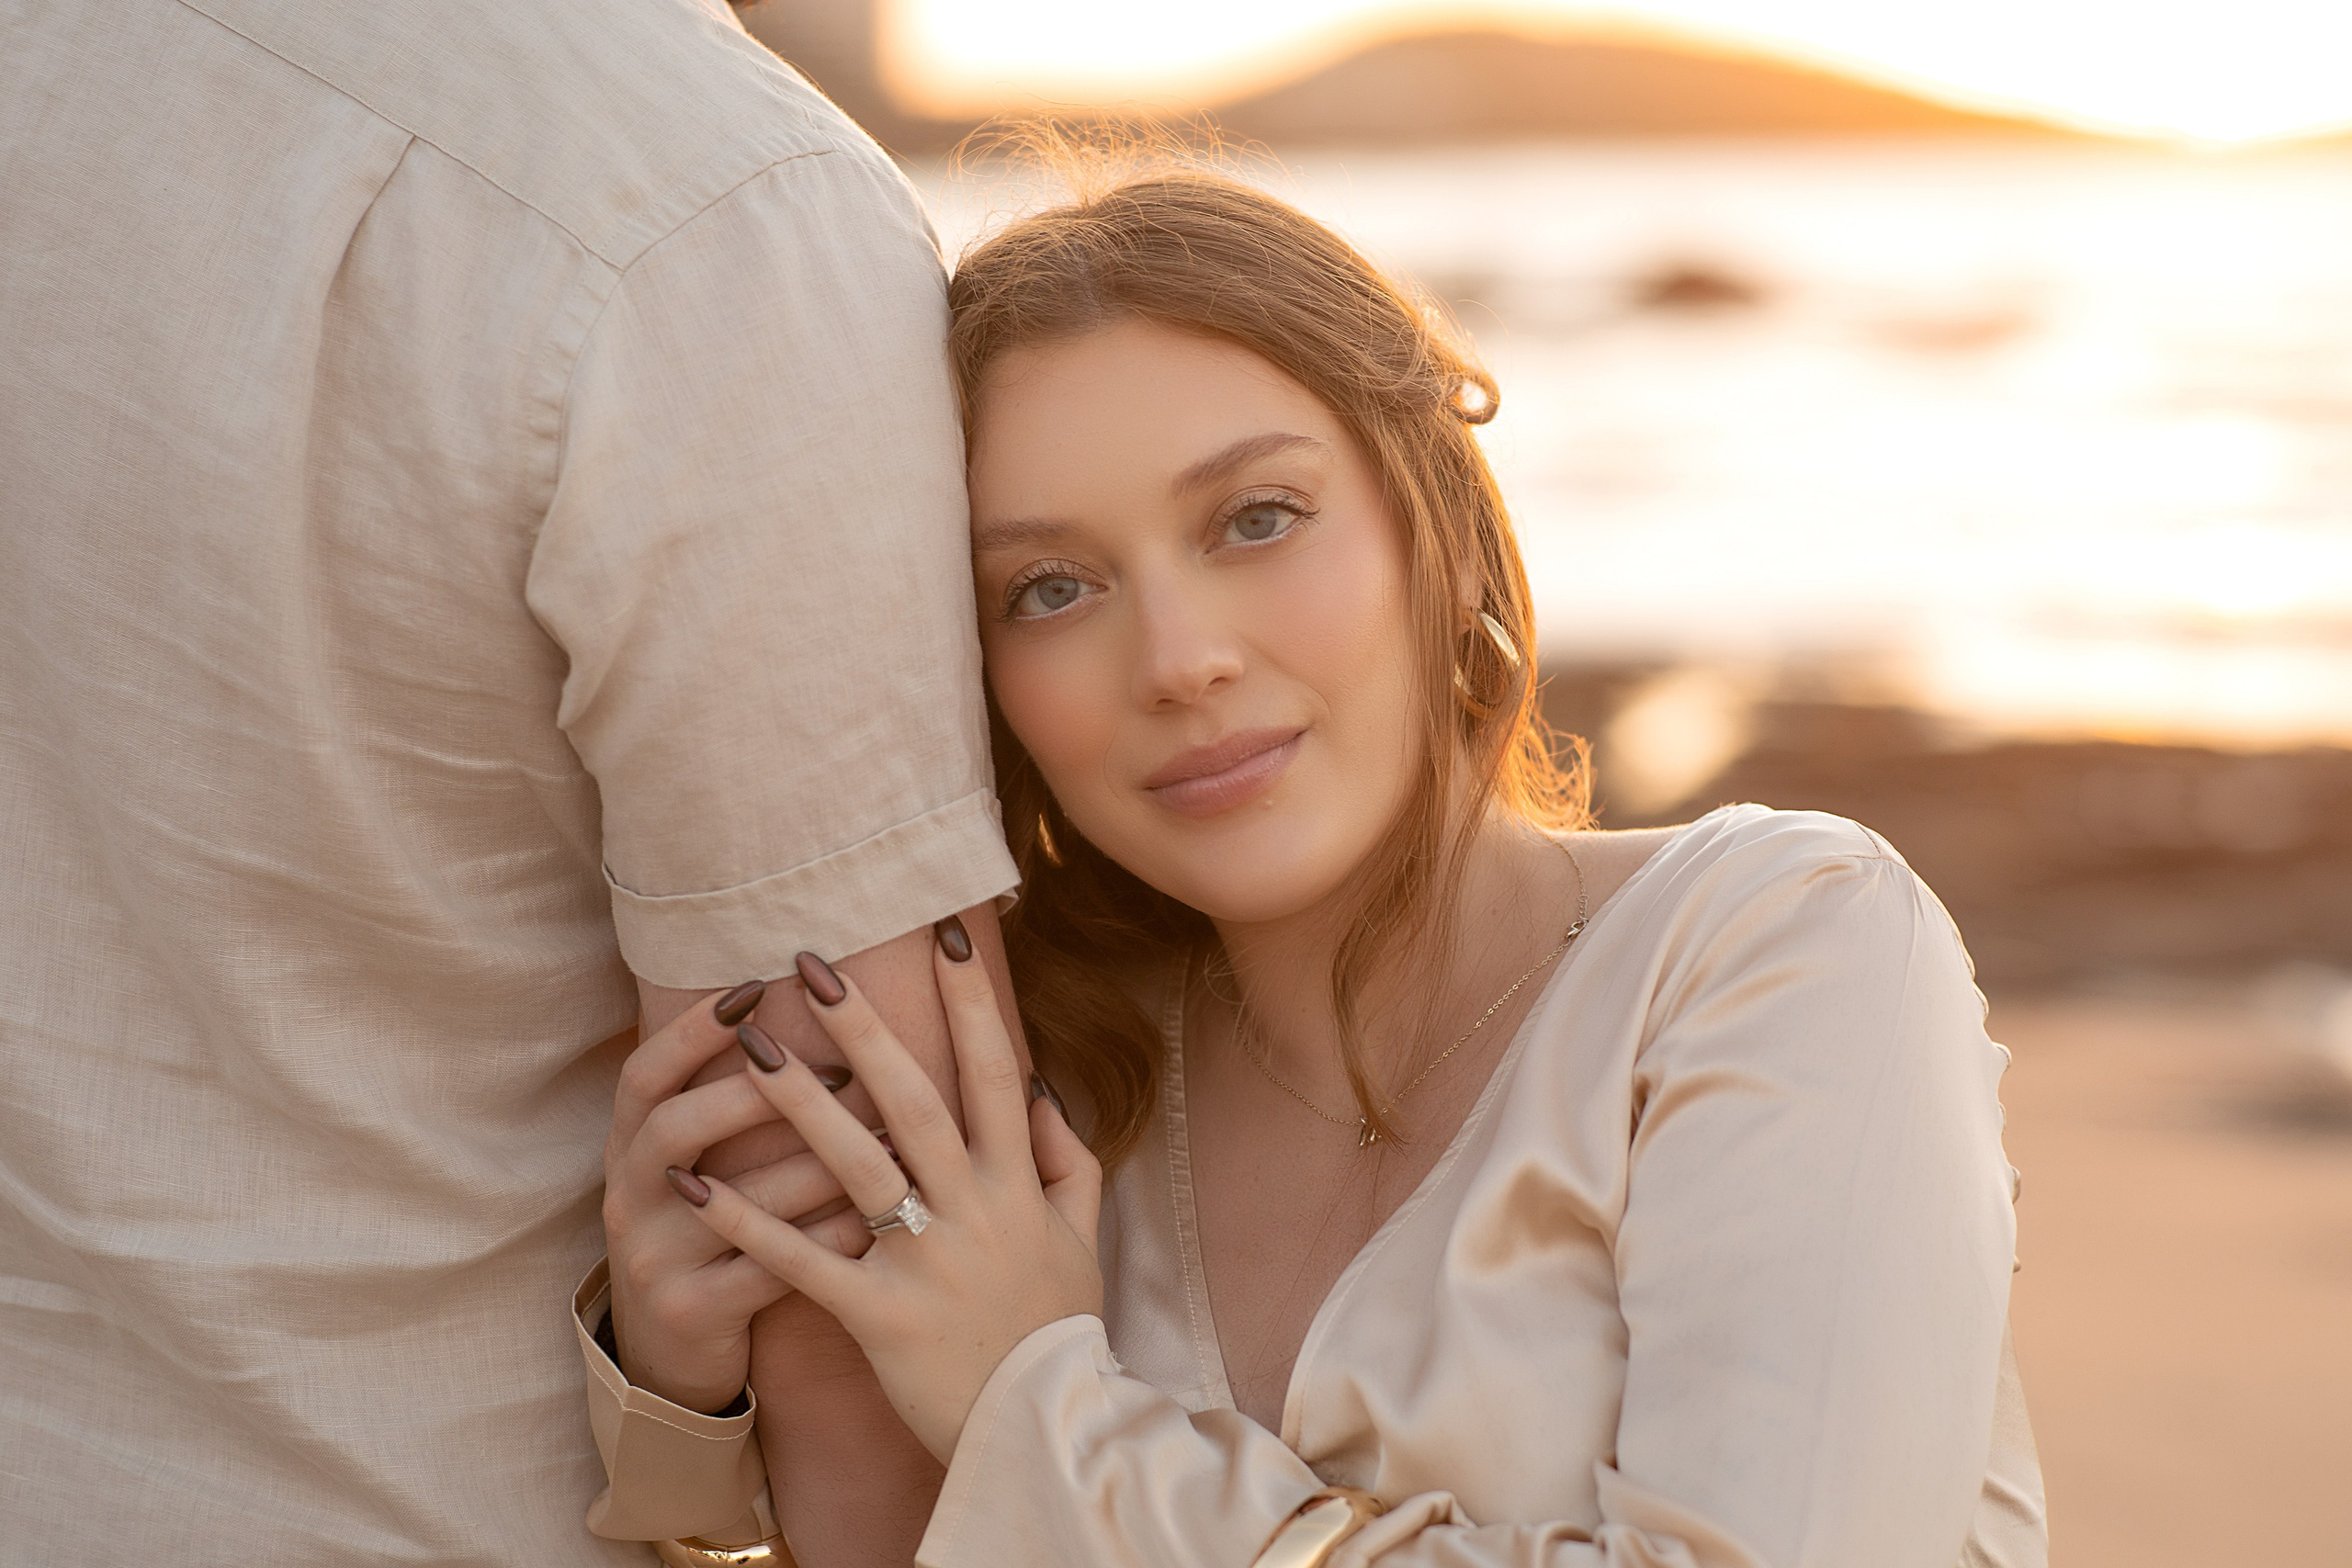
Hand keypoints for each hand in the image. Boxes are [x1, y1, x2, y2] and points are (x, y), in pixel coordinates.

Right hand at [602, 981, 873, 1412]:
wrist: (669, 1357)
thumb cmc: (705, 1231)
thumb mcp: (692, 1166)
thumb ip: (728, 1099)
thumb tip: (811, 1010)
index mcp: (628, 1151)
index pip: (642, 1076)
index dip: (688, 1032)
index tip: (750, 989)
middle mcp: (629, 1199)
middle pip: (672, 1130)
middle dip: (752, 1094)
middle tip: (836, 1068)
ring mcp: (654, 1260)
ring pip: (734, 1204)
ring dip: (814, 1164)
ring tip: (884, 1136)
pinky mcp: (694, 1313)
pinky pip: (767, 1271)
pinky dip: (824, 1238)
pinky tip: (875, 1216)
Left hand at [683, 928, 1103, 1463]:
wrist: (1047, 1428)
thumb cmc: (1055, 1324)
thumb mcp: (1079, 1235)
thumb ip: (1065, 1159)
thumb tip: (1040, 1089)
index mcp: (1019, 1182)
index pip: (996, 1071)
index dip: (971, 1001)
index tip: (942, 934)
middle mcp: (974, 1209)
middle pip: (914, 1100)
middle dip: (863, 1027)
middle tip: (810, 964)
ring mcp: (926, 1262)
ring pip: (857, 1166)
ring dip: (799, 1101)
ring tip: (748, 1045)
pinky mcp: (880, 1316)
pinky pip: (806, 1261)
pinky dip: (751, 1221)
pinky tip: (696, 1183)